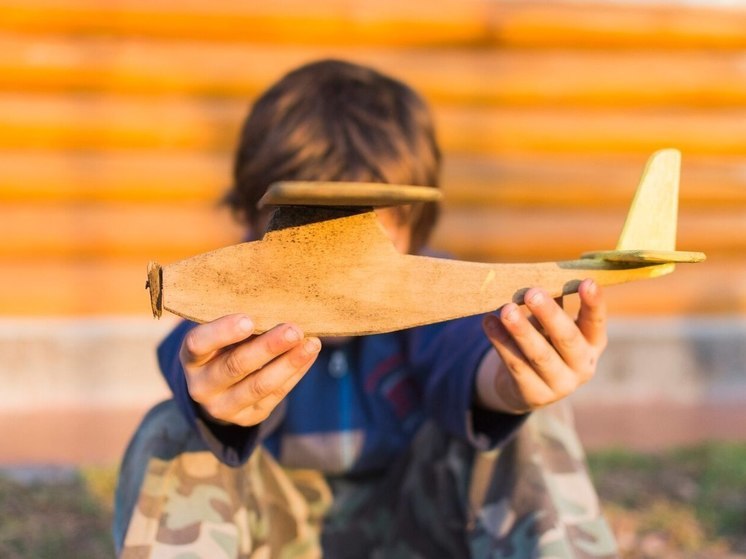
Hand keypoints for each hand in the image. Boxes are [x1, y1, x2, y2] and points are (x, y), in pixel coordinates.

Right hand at [180, 314, 320, 426]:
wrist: (218, 391)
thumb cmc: (223, 347)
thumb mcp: (219, 335)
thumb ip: (239, 323)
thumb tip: (277, 305)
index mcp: (191, 358)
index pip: (198, 344)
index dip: (222, 332)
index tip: (249, 319)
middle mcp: (202, 386)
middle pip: (236, 366)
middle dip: (268, 347)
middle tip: (293, 330)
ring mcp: (224, 406)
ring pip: (260, 385)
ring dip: (289, 363)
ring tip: (311, 343)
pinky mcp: (248, 417)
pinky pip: (276, 395)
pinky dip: (295, 373)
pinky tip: (308, 354)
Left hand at [477, 279, 606, 413]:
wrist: (528, 388)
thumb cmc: (545, 342)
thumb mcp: (552, 324)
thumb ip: (551, 303)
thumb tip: (541, 274)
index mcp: (593, 343)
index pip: (596, 322)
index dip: (594, 303)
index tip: (587, 282)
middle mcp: (583, 366)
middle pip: (566, 339)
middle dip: (549, 314)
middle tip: (531, 292)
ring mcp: (561, 385)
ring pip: (539, 355)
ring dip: (521, 330)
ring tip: (506, 309)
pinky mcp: (535, 395)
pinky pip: (515, 365)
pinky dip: (500, 342)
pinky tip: (489, 322)